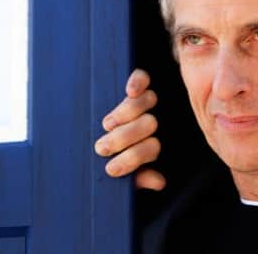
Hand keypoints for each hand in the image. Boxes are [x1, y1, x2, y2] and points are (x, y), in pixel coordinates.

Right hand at [95, 69, 165, 190]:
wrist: (98, 135)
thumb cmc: (109, 153)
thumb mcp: (124, 170)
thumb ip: (139, 176)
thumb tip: (159, 181)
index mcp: (150, 144)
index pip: (150, 149)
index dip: (132, 159)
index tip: (110, 169)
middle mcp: (151, 122)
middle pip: (148, 124)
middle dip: (124, 138)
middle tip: (102, 147)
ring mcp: (146, 101)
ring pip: (146, 102)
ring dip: (125, 114)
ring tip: (108, 125)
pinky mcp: (137, 83)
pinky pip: (142, 77)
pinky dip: (138, 82)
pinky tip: (130, 90)